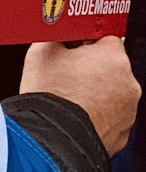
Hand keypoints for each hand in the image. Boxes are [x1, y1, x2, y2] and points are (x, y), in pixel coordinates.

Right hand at [20, 38, 140, 156]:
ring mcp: (128, 112)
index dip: (85, 42)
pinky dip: (96, 114)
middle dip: (92, 68)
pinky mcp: (122, 134)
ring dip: (95, 92)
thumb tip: (56, 32)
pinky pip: (109, 116)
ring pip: (112, 93)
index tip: (72, 49)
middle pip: (110, 67)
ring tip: (68, 97)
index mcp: (113, 58)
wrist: (51, 139)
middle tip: (66, 74)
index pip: (105, 38)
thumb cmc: (49, 94)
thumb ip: (56, 36)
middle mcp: (129, 84)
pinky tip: (75, 114)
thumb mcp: (42, 51)